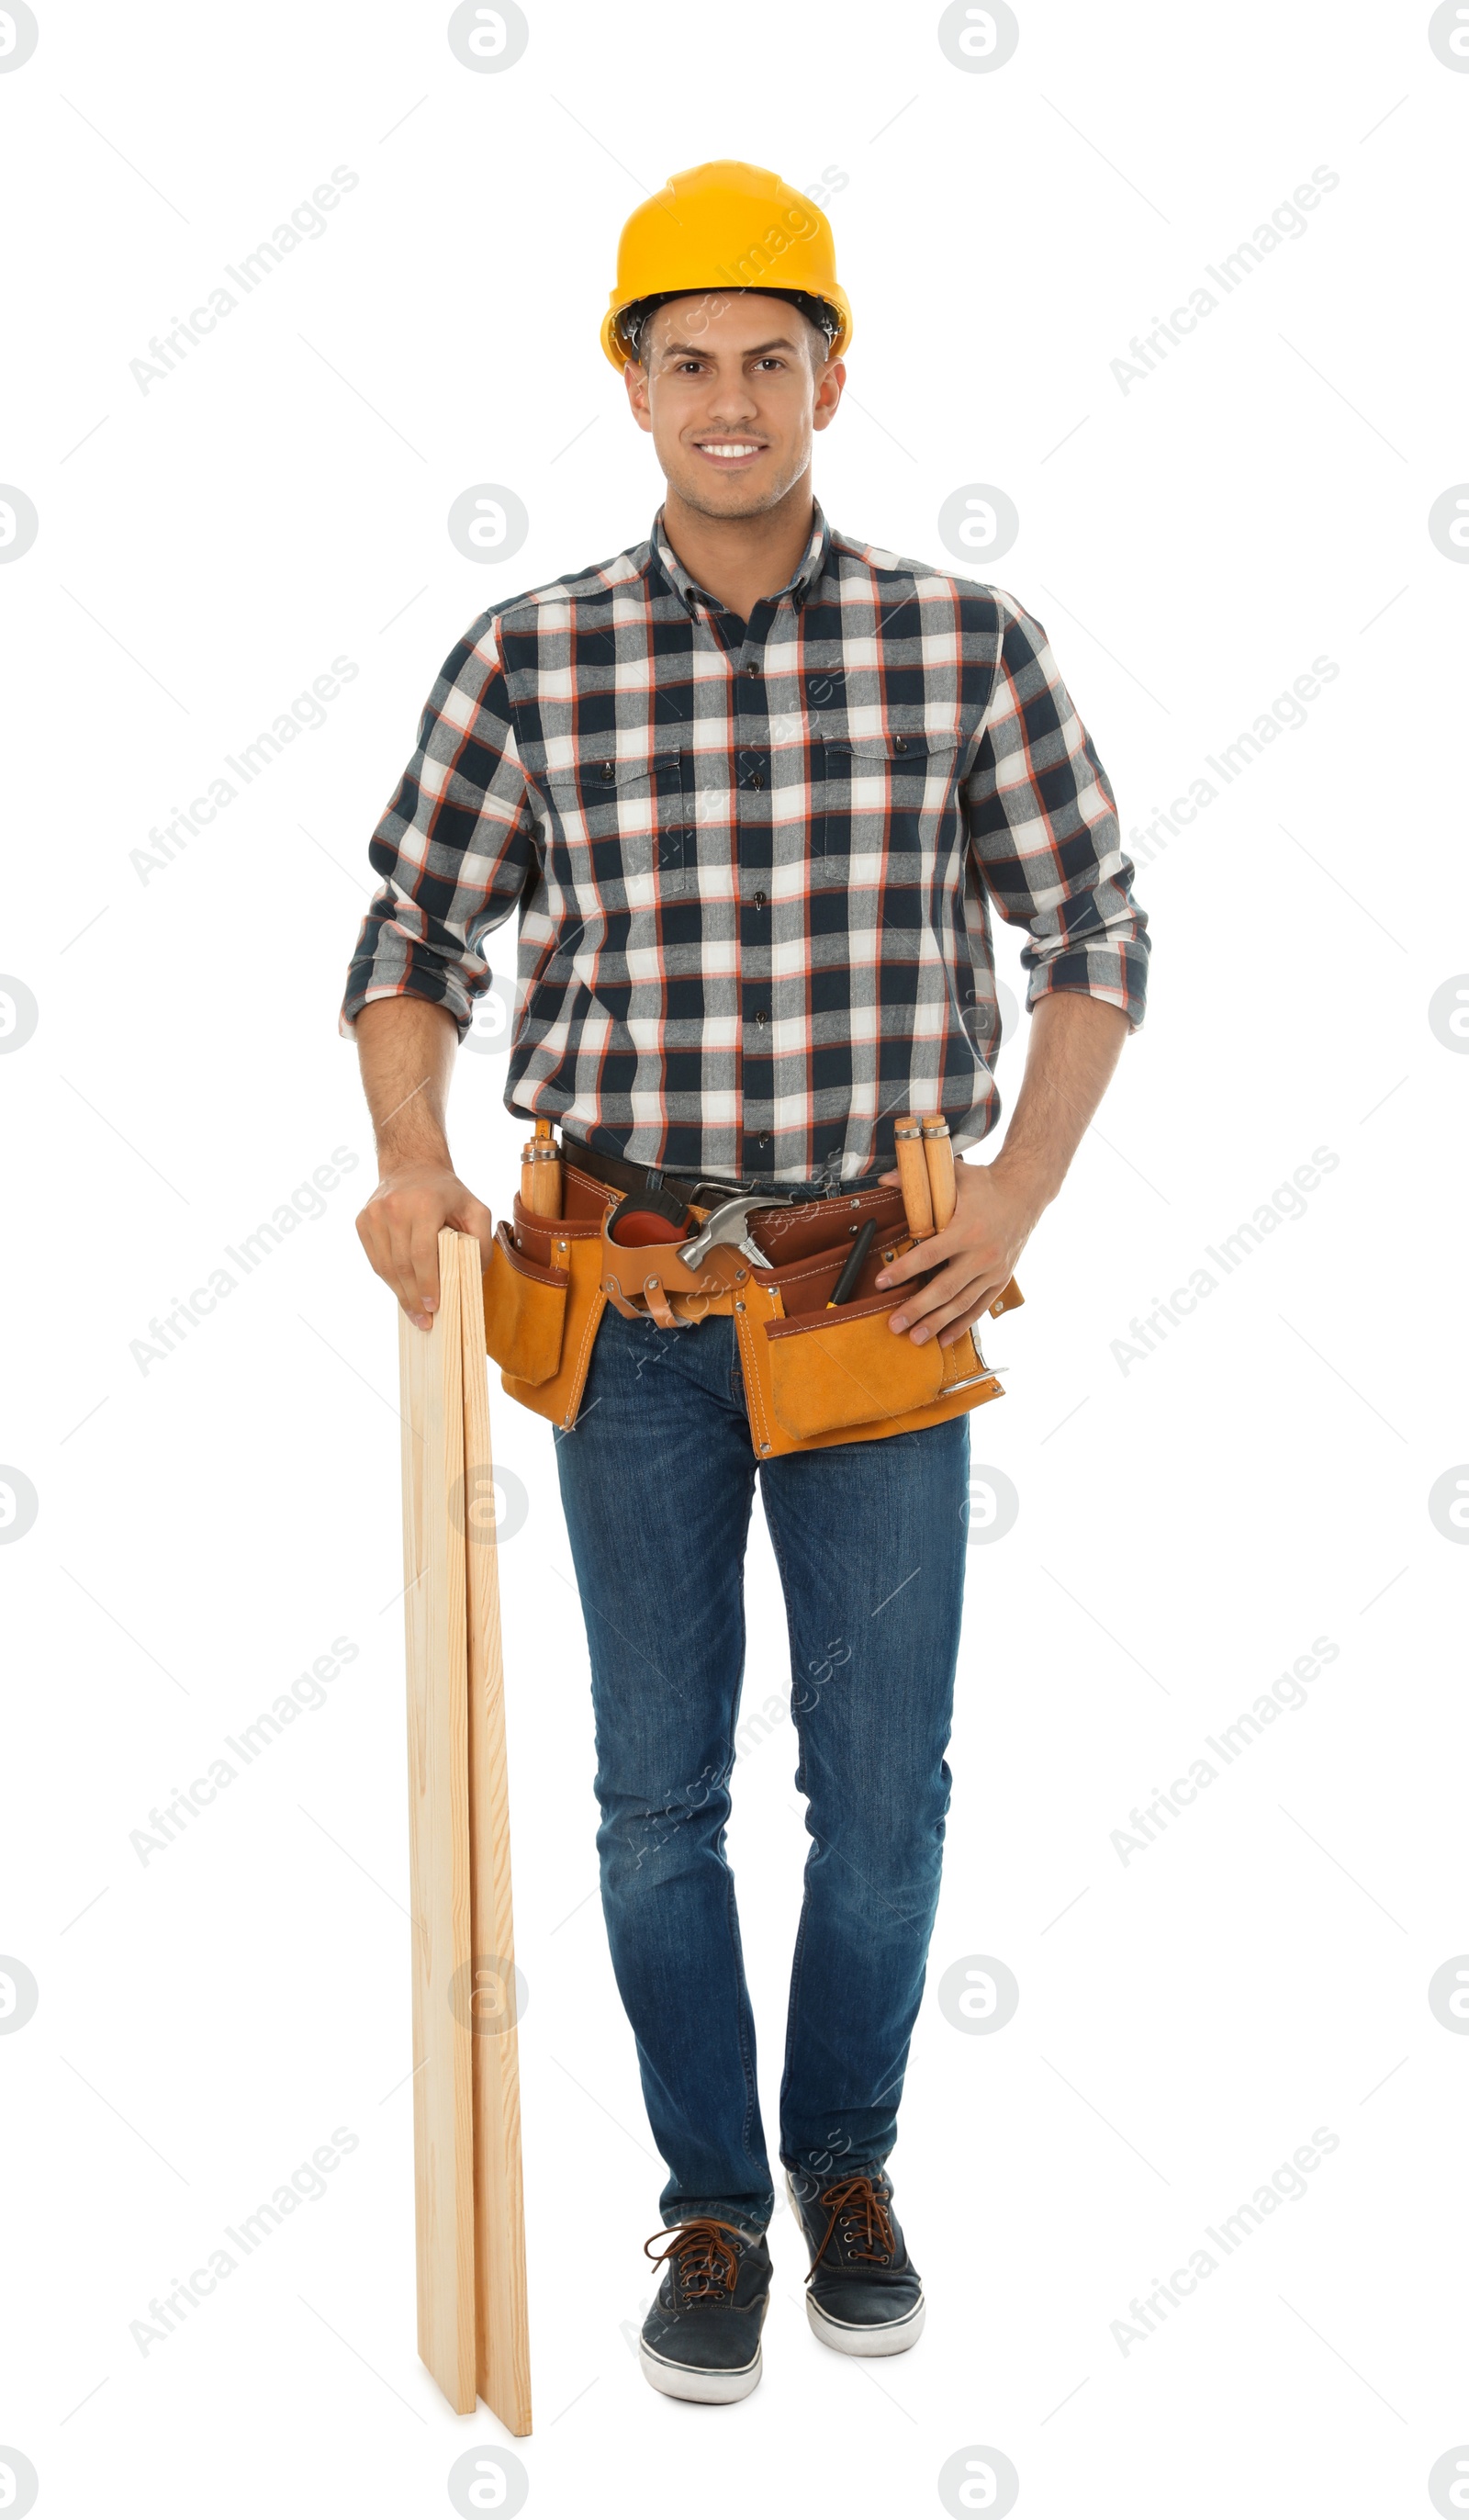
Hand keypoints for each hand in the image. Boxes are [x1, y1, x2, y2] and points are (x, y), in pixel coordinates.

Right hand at [356, 1158, 492, 1330]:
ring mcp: (374, 1214)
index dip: (428, 1282)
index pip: (422, 1252)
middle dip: (414, 1296)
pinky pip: (376, 1259)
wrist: (412, 1166)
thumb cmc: (446, 1193)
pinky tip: (402, 1292)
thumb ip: (481, 1241)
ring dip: (400, 1293)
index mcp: (423, 1204)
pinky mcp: (363, 1221)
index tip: (435, 1306)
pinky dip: (389, 1279)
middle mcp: (394, 1208)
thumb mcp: (474, 1208)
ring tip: (414, 1313)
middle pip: (402, 1264)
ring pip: (386, 1266)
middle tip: (425, 1320)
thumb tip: (476, 1275)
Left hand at [875, 1157, 1041, 1345]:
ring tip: (915, 1338)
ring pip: (962, 1303)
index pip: (930, 1254)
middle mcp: (982, 1254)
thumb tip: (884, 1177)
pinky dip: (962, 1325)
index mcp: (968, 1229)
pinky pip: (979, 1307)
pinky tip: (944, 1339)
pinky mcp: (1001, 1280)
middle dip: (917, 1309)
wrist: (1027, 1194)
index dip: (904, 1270)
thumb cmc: (987, 1186)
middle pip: (945, 1288)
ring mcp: (993, 1270)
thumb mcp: (957, 1176)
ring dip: (937, 1323)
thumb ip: (920, 1179)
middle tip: (895, 1324)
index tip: (881, 1283)